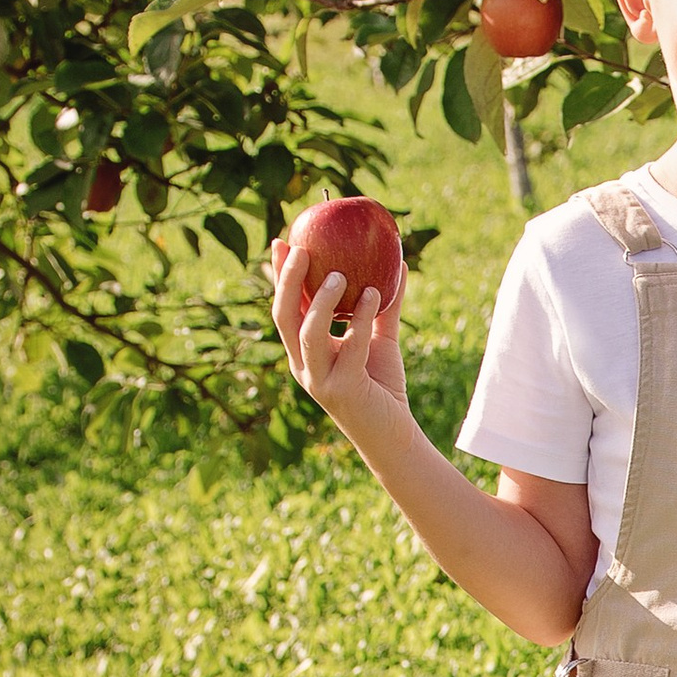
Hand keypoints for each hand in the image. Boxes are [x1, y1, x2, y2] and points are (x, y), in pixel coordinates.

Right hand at [272, 224, 410, 456]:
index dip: (279, 275)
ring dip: (321, 301)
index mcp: (304, 351)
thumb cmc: (383, 386)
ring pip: (309, 333)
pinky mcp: (343, 389)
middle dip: (287, 280)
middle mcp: (303, 364)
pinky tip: (373, 294)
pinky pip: (351, 346)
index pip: (285, 307)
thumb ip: (383, 306)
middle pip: (284, 316)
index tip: (282, 240)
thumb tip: (397, 263)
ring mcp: (319, 379)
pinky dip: (362, 318)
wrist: (394, 435)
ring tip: (337, 273)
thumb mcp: (379, 339)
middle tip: (301, 248)